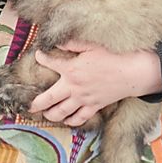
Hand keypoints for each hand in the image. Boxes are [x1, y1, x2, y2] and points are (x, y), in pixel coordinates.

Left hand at [28, 41, 161, 126]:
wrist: (132, 73)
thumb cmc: (114, 56)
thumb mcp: (92, 45)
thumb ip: (73, 43)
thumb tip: (58, 41)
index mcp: (71, 69)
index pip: (49, 63)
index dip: (42, 58)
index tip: (39, 55)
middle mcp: (74, 86)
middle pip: (48, 98)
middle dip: (36, 103)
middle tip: (29, 106)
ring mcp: (83, 99)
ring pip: (61, 112)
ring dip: (50, 114)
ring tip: (45, 114)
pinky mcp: (94, 106)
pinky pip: (80, 118)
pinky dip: (71, 121)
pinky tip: (67, 121)